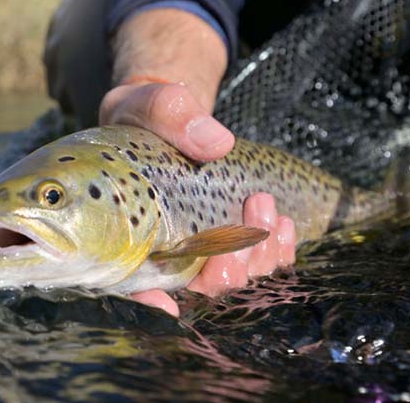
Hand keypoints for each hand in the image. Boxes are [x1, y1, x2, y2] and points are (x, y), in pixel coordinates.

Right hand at [99, 8, 297, 315]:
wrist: (167, 118)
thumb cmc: (143, 115)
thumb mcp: (146, 104)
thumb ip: (170, 113)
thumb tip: (218, 143)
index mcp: (127, 231)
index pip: (130, 284)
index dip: (148, 302)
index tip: (167, 304)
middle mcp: (163, 252)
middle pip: (197, 289)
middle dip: (230, 267)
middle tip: (251, 209)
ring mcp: (200, 250)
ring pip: (234, 282)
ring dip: (259, 254)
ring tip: (265, 205)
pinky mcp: (231, 241)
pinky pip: (259, 264)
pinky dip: (276, 251)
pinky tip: (283, 223)